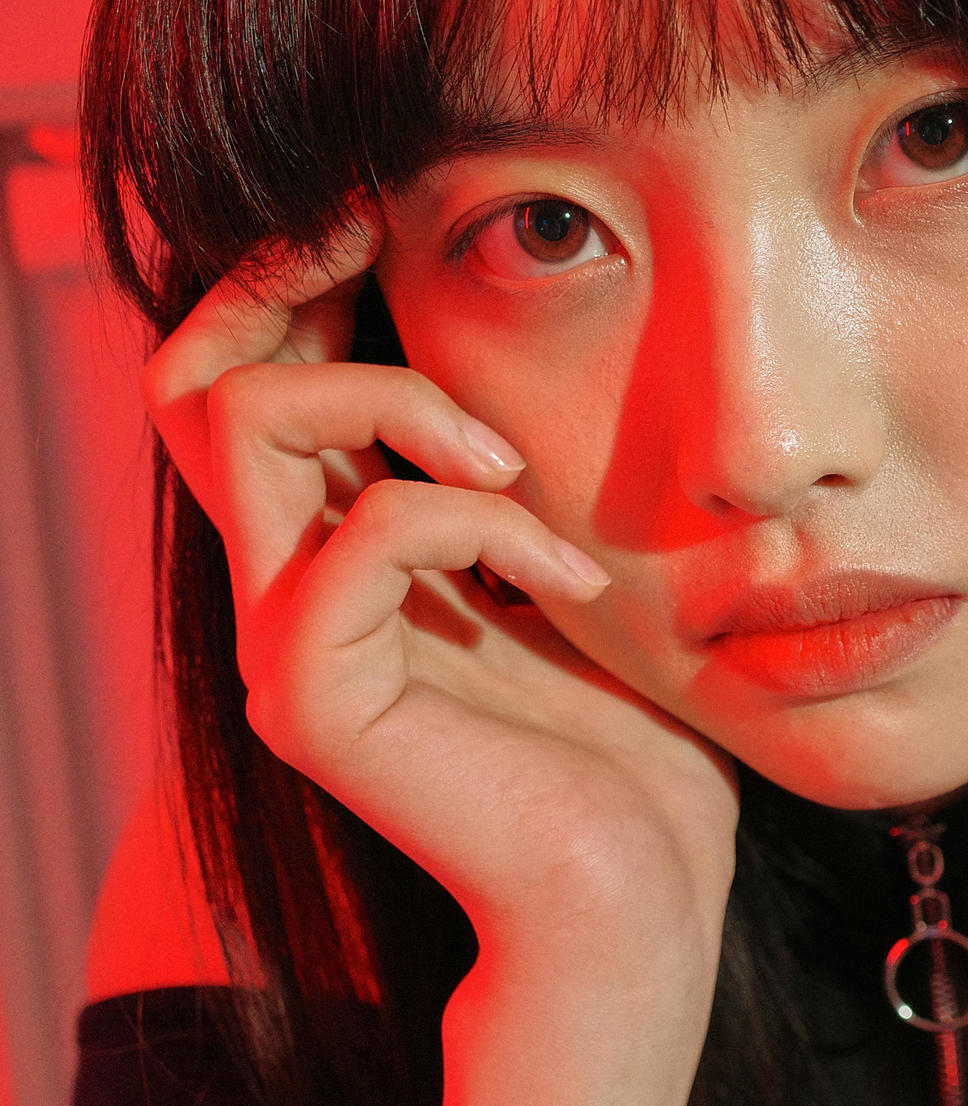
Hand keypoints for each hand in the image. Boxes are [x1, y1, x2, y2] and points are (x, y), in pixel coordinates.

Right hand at [144, 219, 739, 1105]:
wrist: (635, 897)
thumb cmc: (625, 734)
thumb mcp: (566, 548)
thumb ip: (502, 454)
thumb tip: (510, 305)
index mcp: (333, 542)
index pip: (243, 361)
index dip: (296, 262)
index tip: (396, 208)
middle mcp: (282, 585)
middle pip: (194, 369)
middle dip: (295, 274)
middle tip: (402, 260)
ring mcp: (285, 645)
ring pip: (238, 415)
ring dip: (392, 394)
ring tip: (506, 460)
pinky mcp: (315, 703)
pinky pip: (356, 538)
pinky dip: (471, 517)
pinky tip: (556, 565)